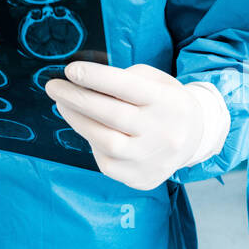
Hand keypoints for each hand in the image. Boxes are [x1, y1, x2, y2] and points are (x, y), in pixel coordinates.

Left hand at [44, 62, 221, 189]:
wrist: (194, 137)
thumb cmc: (165, 101)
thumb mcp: (154, 80)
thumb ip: (123, 79)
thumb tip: (81, 81)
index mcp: (167, 101)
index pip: (127, 86)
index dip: (96, 77)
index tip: (70, 70)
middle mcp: (162, 131)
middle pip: (112, 114)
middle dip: (77, 99)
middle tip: (54, 87)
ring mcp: (152, 158)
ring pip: (106, 142)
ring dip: (77, 121)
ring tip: (62, 106)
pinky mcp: (142, 178)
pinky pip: (107, 163)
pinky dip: (92, 143)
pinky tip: (87, 129)